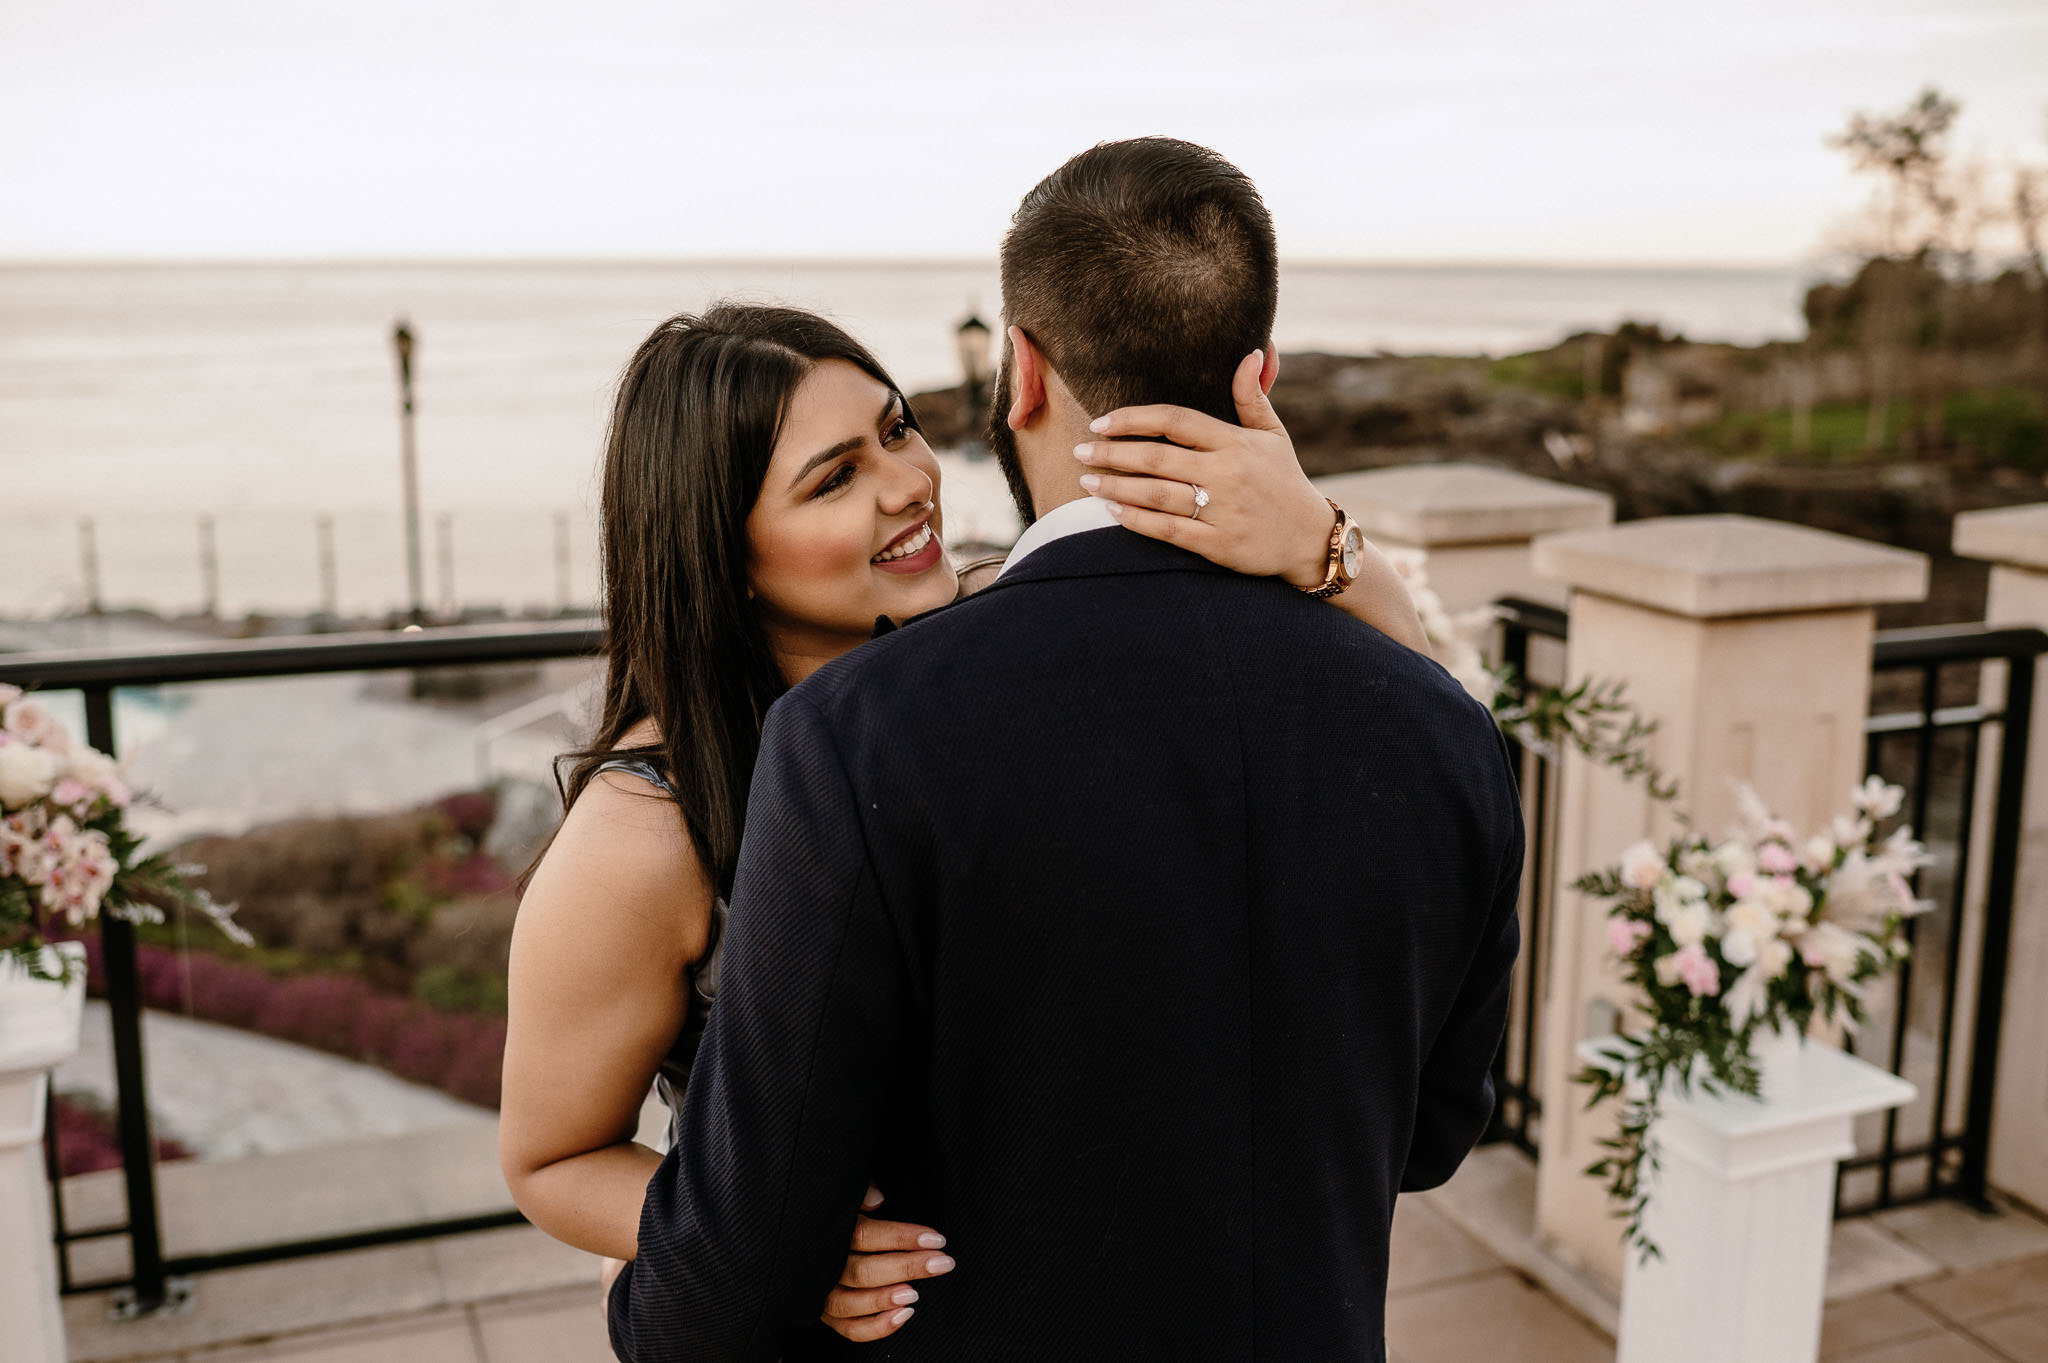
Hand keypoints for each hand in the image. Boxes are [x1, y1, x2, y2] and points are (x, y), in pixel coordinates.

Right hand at [820, 1184, 955, 1342]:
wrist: (808, 1237)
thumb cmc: (838, 1214)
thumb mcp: (846, 1195)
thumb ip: (860, 1192)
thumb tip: (877, 1200)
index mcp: (828, 1233)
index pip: (865, 1236)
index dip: (902, 1237)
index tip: (936, 1239)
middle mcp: (822, 1267)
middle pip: (863, 1271)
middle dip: (907, 1267)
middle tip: (942, 1263)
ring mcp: (822, 1294)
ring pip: (852, 1303)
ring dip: (886, 1299)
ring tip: (916, 1294)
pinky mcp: (828, 1315)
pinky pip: (851, 1329)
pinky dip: (877, 1328)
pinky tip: (904, 1315)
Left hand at [1074, 350, 1335, 590]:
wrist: (1311, 539)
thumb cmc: (1285, 482)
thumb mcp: (1274, 435)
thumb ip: (1253, 396)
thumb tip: (1249, 352)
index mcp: (1235, 442)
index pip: (1175, 421)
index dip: (1134, 419)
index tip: (1102, 423)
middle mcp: (1227, 474)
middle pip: (1157, 458)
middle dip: (1112, 454)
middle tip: (1079, 452)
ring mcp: (1223, 510)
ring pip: (1156, 495)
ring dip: (1116, 487)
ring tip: (1086, 481)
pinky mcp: (1218, 544)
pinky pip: (1168, 530)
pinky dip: (1137, 520)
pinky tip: (1113, 511)